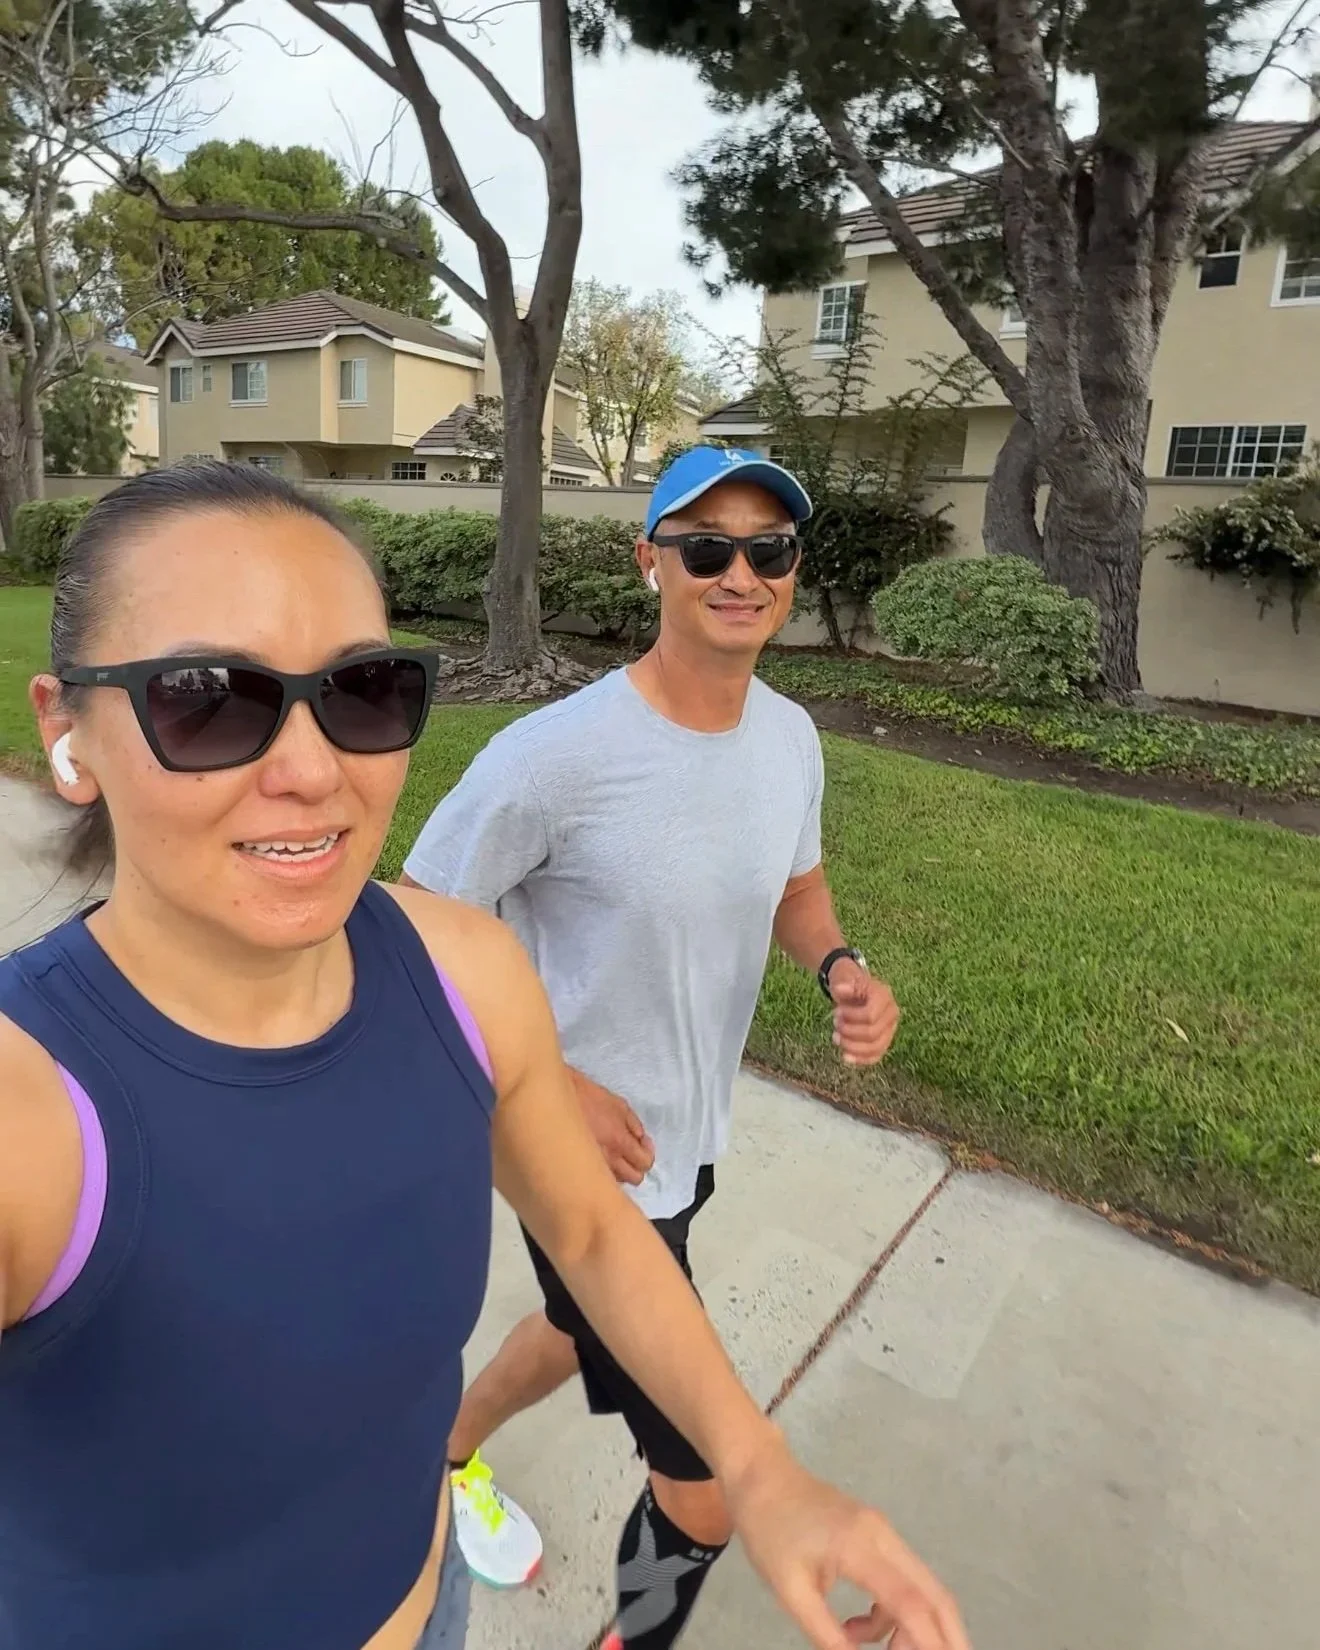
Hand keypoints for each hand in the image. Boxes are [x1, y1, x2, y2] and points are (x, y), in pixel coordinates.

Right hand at [571, 1071, 654, 1185]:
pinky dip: (602, 1174)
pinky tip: (598, 1160)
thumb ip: (634, 1123)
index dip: (647, 1156)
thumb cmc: (586, 1096)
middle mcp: (608, 1160)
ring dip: (619, 1172)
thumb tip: (641, 1139)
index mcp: (619, 1141)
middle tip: (630, 1153)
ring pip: (615, 1183)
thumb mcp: (617, 1103)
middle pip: (633, 1179)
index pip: (644, 1163)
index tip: (642, 1145)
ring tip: (613, 1157)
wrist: (554, 1099)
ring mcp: (592, 1166)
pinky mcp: (577, 1168)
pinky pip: (597, 1179)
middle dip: (636, 1167)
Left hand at [725, 1436, 969, 1649]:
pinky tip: (857, 1628)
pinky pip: (899, 1579)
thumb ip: (826, 1634)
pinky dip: (891, 1611)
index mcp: (861, 1547)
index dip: (929, 1643)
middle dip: (946, 1637)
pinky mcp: (875, 1533)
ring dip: (910, 1628)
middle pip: (934, 1593)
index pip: (910, 1602)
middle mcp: (884, 1536)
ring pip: (920, 1588)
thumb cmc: (768, 1529)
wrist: (760, 1476)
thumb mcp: (790, 1590)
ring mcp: (882, 1532)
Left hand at [828, 961, 899, 1066]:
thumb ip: (844, 984)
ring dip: (852, 1046)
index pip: (870, 1015)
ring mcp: (890, 1029)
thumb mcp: (846, 979)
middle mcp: (892, 1013)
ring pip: (876, 1047)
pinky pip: (876, 1056)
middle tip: (835, 1023)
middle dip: (849, 1031)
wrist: (856, 991)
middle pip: (872, 1033)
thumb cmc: (850, 986)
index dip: (851, 1017)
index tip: (836, 1012)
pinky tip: (845, 1057)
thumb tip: (840, 989)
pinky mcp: (884, 1041)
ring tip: (836, 1038)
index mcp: (884, 996)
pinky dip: (860, 1059)